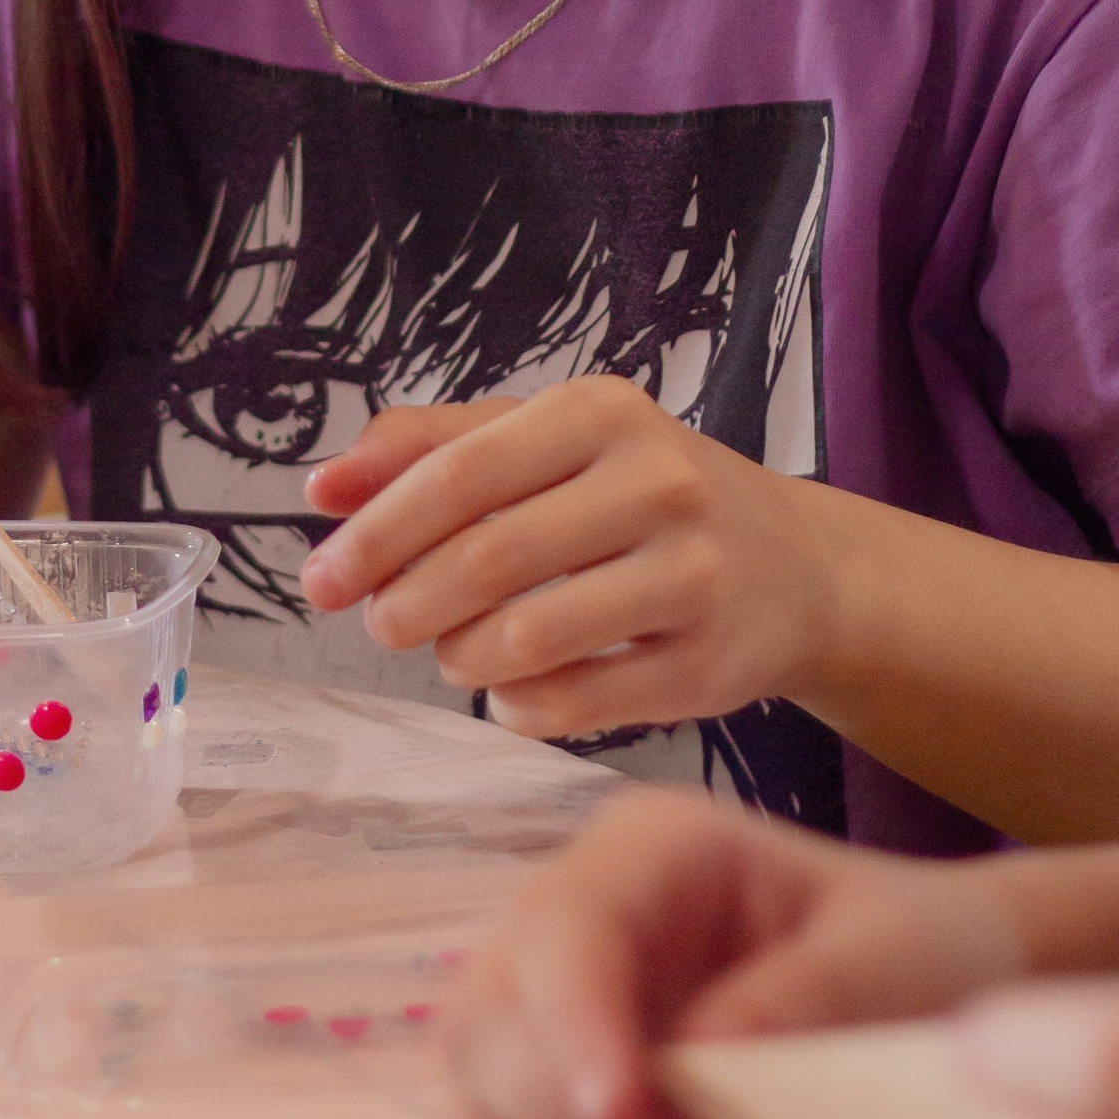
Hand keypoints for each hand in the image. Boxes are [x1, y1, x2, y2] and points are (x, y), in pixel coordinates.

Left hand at [300, 375, 831, 736]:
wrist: (798, 569)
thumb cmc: (642, 497)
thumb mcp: (550, 442)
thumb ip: (433, 447)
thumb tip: (323, 487)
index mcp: (601, 412)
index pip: (459, 473)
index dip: (376, 534)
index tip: (321, 579)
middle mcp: (657, 483)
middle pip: (488, 558)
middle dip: (407, 603)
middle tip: (380, 624)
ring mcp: (690, 576)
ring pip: (526, 639)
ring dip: (461, 657)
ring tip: (456, 650)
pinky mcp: (705, 666)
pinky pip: (573, 704)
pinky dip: (518, 707)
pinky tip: (514, 691)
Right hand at [436, 789, 1029, 1118]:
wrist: (926, 1015)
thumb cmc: (916, 960)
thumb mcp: (899, 961)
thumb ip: (809, 1000)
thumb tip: (705, 1058)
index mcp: (649, 856)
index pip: (562, 928)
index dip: (570, 1024)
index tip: (625, 1117)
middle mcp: (566, 932)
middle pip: (486, 1034)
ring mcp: (539, 1030)